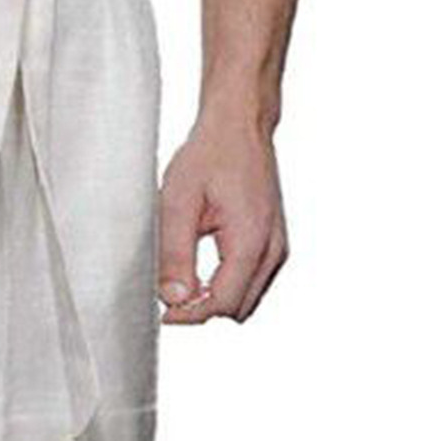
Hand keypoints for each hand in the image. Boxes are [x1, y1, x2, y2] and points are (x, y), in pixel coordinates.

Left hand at [157, 115, 287, 323]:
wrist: (239, 125)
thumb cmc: (210, 154)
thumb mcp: (179, 200)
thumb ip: (175, 253)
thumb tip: (172, 299)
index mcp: (251, 240)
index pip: (222, 303)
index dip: (190, 315)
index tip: (162, 313)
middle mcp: (273, 249)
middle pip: (238, 308)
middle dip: (203, 310)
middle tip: (168, 294)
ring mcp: (278, 246)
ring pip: (247, 299)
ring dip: (216, 297)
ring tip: (182, 278)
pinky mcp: (274, 242)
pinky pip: (253, 280)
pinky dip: (228, 283)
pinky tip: (202, 266)